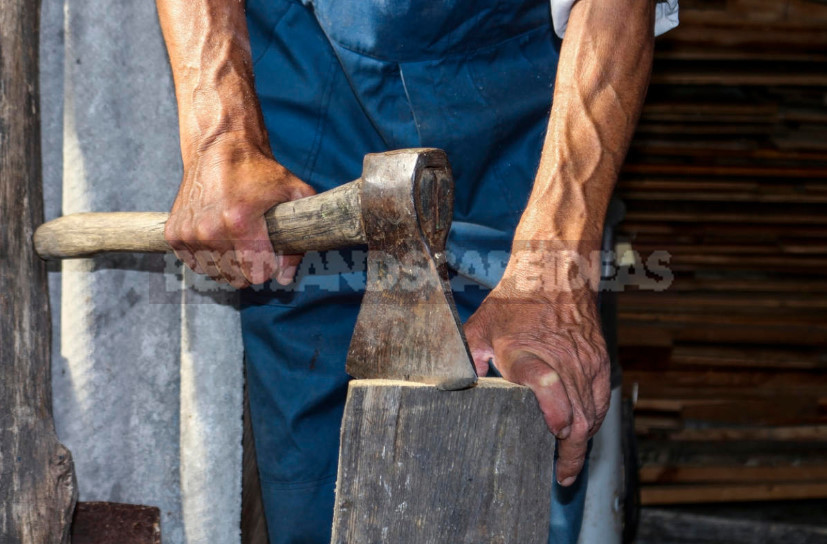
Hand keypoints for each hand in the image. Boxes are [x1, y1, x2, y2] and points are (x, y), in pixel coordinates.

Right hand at [165, 137, 315, 287]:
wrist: (219, 146)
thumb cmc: (260, 171)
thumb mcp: (294, 194)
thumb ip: (298, 240)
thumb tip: (285, 279)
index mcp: (240, 223)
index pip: (257, 275)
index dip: (269, 266)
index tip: (270, 251)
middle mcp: (210, 231)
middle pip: (236, 279)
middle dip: (249, 268)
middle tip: (253, 246)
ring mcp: (189, 233)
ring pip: (215, 275)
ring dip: (227, 263)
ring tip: (235, 240)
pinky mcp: (174, 233)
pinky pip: (194, 264)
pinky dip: (207, 257)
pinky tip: (217, 237)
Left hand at [463, 256, 609, 485]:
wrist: (555, 273)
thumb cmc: (515, 302)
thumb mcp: (480, 327)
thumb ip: (468, 361)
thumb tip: (455, 390)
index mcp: (526, 351)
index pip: (545, 383)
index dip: (553, 410)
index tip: (555, 431)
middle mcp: (561, 359)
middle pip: (577, 411)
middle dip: (570, 450)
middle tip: (561, 475)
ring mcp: (585, 362)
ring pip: (592, 412)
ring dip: (582, 442)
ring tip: (568, 465)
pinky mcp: (600, 362)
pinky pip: (600, 400)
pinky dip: (592, 422)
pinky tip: (581, 436)